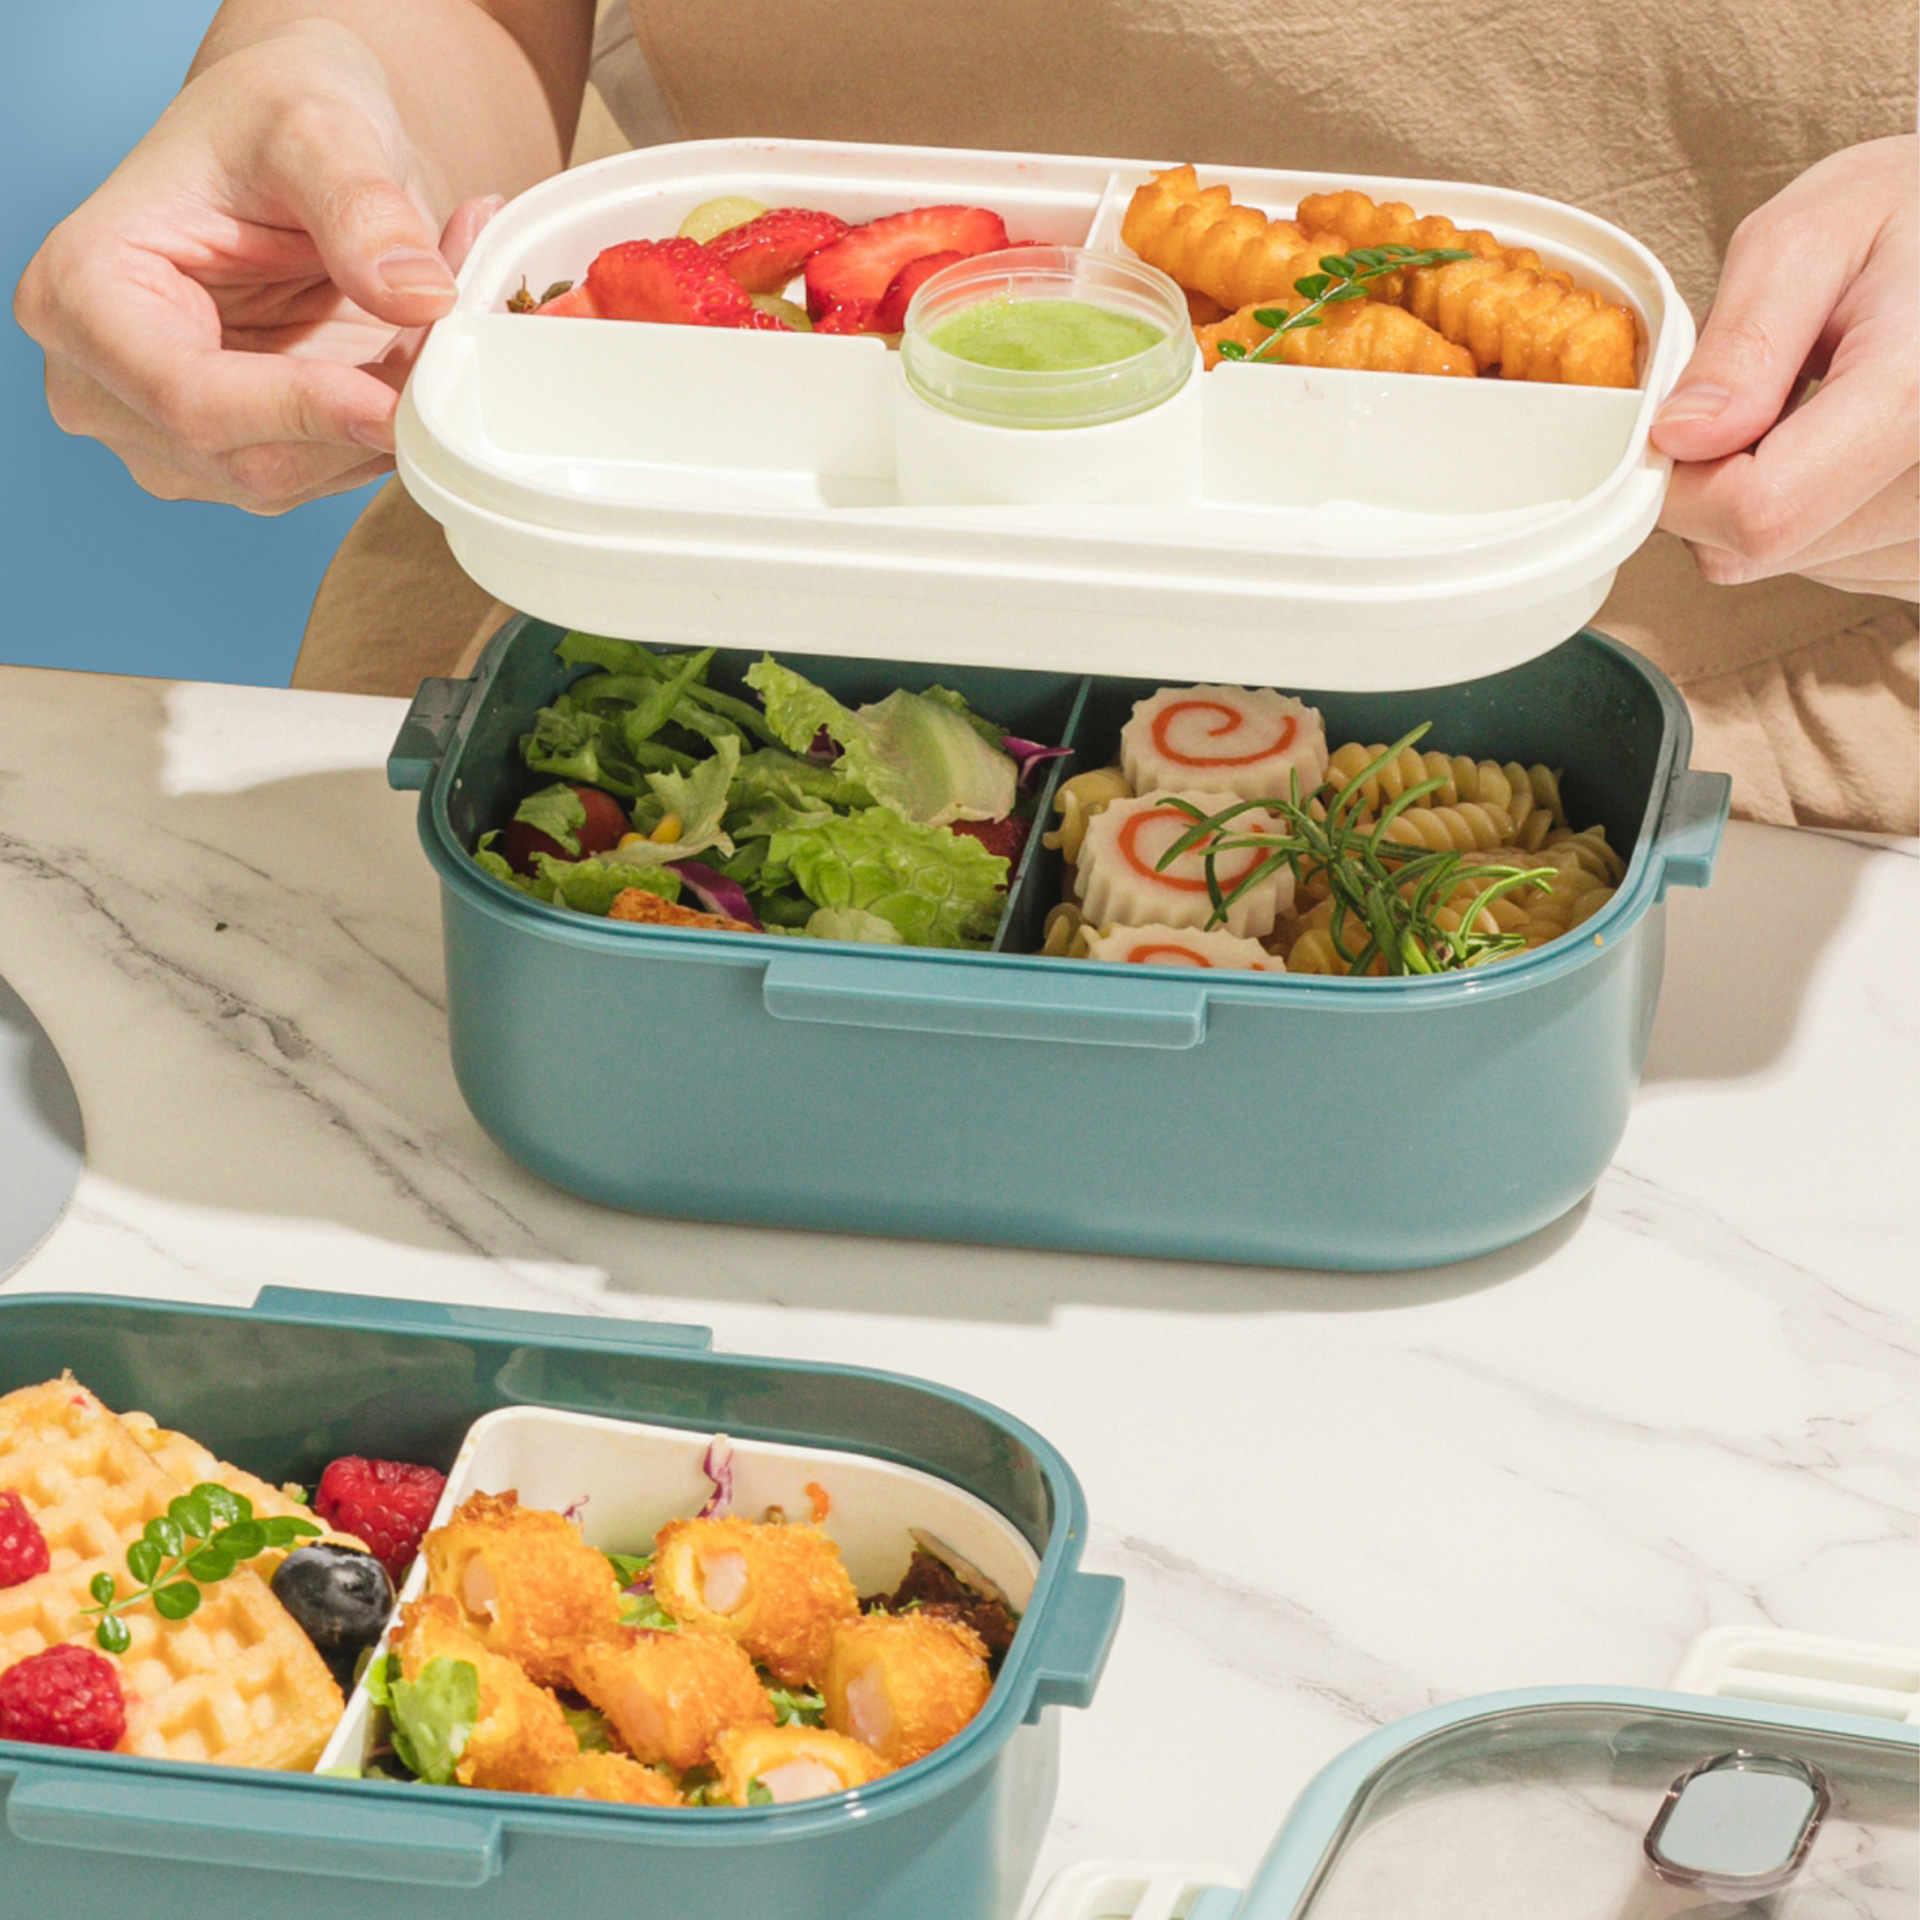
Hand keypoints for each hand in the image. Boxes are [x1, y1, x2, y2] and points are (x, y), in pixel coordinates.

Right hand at [13, 21, 498, 514]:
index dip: (299, 412)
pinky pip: (337, 467)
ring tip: (432, 312)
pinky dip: (392, 420)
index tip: (392, 401)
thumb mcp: (320, 128)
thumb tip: (421, 298)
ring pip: (307, 476)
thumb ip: (364, 209)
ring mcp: (172, 437)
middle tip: (448, 326)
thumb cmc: (273, 116)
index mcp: (84, 294)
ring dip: (389, 416)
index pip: (188, 400)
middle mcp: (108, 387)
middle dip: (363, 414)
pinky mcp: (242, 457)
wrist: (290, 143)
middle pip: (253, 459)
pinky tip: (412, 347)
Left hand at [1651, 134, 1917, 599]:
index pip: (1758, 512)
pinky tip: (1845, 441)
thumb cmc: (1910, 217)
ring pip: (1781, 561)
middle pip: (1758, 547)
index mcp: (1916, 399)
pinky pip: (1828, 563)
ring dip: (1762, 493)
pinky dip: (1809, 510)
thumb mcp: (1811, 238)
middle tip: (1765, 390)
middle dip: (1718, 479)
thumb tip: (1677, 439)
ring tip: (1818, 402)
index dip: (1685, 480)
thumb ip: (1742, 343)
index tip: (1680, 424)